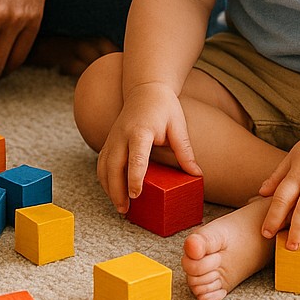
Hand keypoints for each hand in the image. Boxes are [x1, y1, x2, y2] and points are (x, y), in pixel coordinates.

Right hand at [96, 84, 200, 214]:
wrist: (145, 88)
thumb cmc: (164, 107)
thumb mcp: (178, 126)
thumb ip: (185, 151)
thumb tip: (196, 174)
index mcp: (140, 131)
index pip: (136, 157)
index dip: (134, 177)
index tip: (136, 195)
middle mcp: (122, 134)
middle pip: (114, 165)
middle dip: (117, 190)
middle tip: (125, 211)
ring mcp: (113, 137)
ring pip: (104, 166)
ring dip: (108, 187)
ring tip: (119, 207)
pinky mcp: (109, 140)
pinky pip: (102, 162)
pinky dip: (104, 179)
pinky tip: (112, 192)